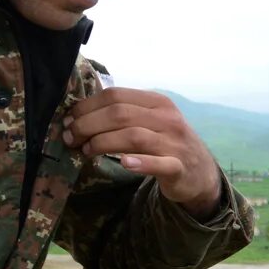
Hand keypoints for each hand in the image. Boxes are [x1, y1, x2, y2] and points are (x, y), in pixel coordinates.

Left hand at [64, 88, 222, 214]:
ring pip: (133, 137)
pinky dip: (141, 163)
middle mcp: (168, 119)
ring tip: (85, 151)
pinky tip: (124, 164)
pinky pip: (159, 164)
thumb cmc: (167, 143)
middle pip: (120, 114)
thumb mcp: (151, 120)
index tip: (68, 120)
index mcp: (158, 102)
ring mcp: (175, 143)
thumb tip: (77, 114)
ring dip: (102, 143)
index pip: (115, 96)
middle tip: (70, 137)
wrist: (200, 172)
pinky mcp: (179, 168)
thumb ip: (123, 114)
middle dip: (87, 125)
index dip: (86, 107)